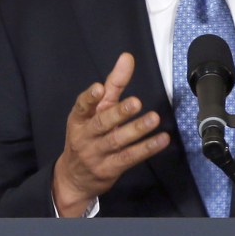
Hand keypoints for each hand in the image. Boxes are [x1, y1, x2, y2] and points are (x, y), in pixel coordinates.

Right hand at [52, 52, 168, 215]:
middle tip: (136, 102)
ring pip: (117, 141)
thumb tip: (127, 57)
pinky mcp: (109, 169)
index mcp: (79, 118)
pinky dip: (146, 148)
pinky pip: (129, 158)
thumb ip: (113, 84)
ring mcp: (96, 154)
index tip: (100, 88)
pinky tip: (161, 139)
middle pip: (102, 123)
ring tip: (153, 118)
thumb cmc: (87, 137)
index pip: (82, 106)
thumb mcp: (95, 110)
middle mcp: (86, 135)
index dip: (90, 97)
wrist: (74, 178)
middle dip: (119, 112)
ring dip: (136, 130)